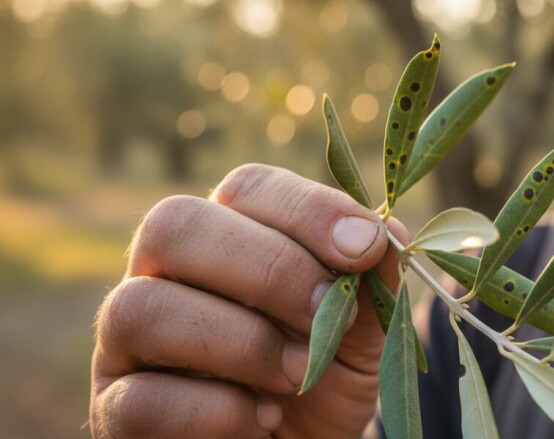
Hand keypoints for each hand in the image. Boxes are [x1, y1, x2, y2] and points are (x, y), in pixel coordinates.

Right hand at [90, 164, 403, 437]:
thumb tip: (386, 229)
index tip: (364, 247)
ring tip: (299, 374)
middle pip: (175, 225)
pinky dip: (217, 410)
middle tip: (330, 313)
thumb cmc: (322, 380)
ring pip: (141, 307)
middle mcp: (163, 274)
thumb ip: (370, 283)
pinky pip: (141, 399)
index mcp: (227, 235)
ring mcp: (127, 341)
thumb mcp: (363, 333)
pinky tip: (261, 420)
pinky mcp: (117, 409)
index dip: (307, 210)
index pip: (247, 188)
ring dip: (242, 342)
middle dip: (270, 268)